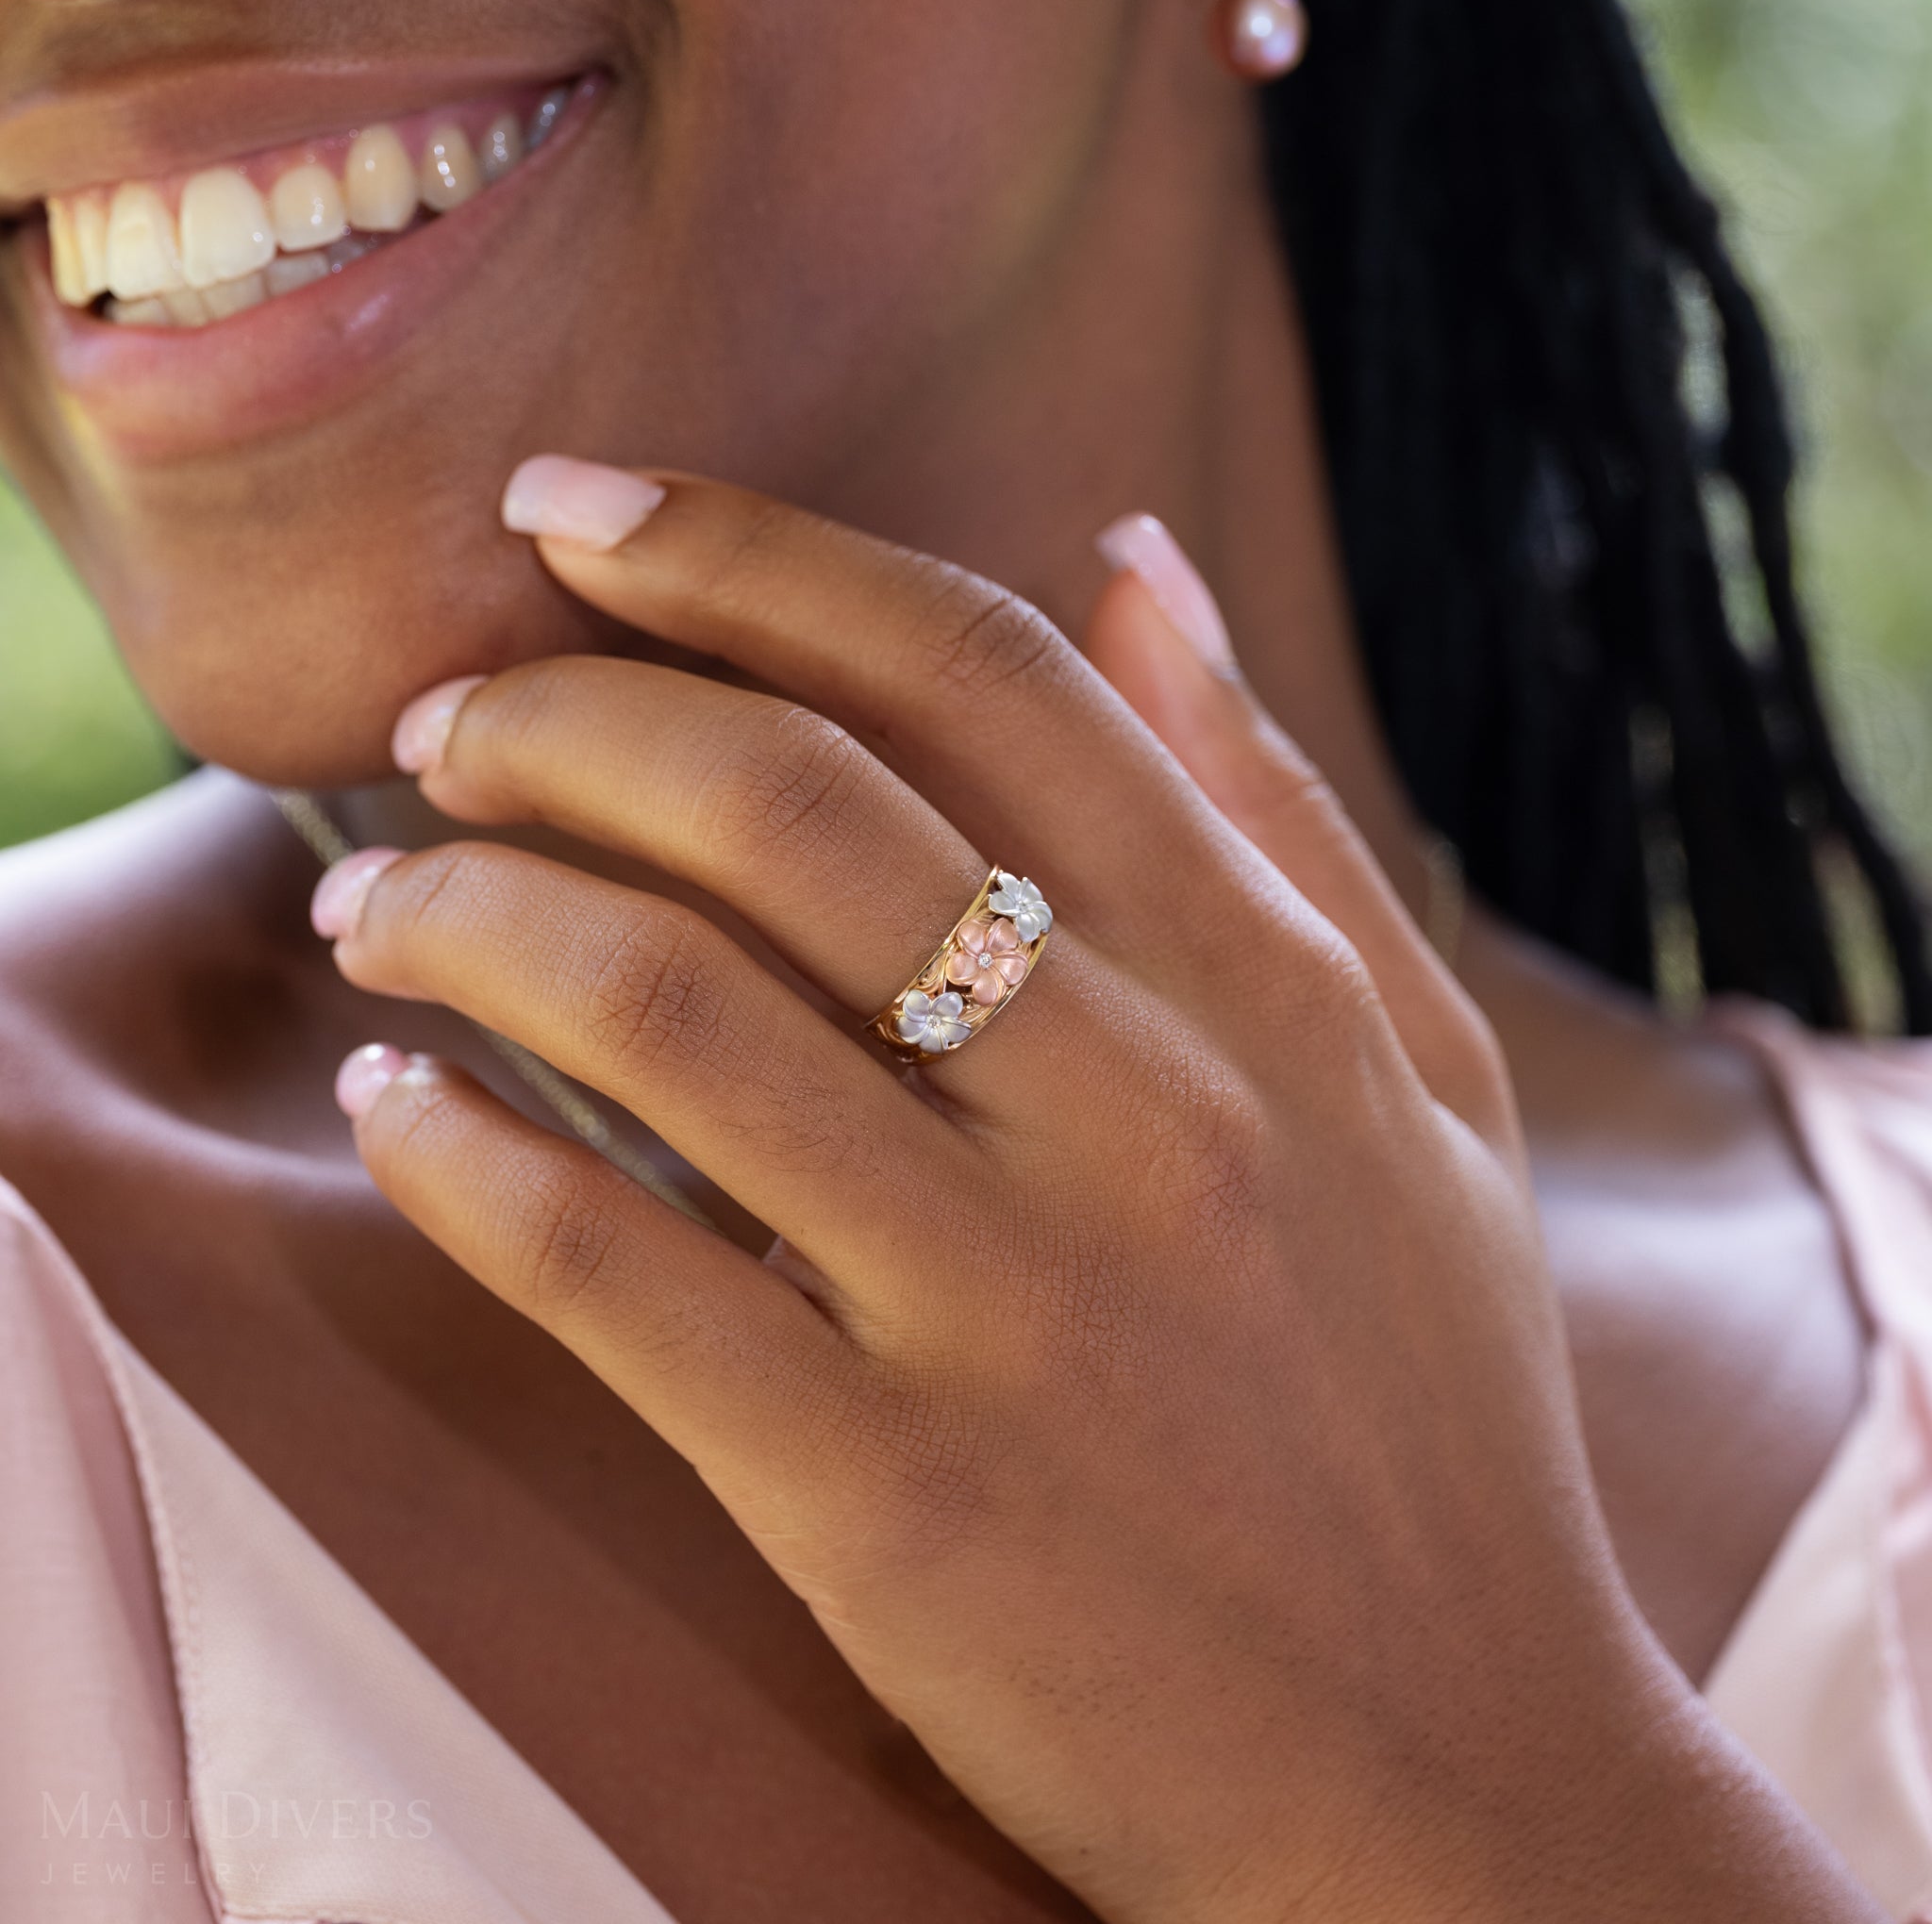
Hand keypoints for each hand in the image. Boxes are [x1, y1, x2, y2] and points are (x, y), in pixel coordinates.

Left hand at [315, 462, 1879, 1921]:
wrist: (1448, 1773)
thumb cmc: (1429, 1413)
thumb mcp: (1413, 1082)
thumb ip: (1274, 814)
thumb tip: (1143, 564)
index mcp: (1268, 989)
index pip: (974, 673)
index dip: (746, 553)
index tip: (577, 512)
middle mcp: (1147, 1109)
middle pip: (784, 802)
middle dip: (560, 717)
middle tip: (443, 721)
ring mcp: (1013, 1306)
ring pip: (663, 1007)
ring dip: (466, 912)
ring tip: (385, 900)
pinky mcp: (890, 1499)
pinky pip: (614, 1274)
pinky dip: (458, 1162)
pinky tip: (395, 1105)